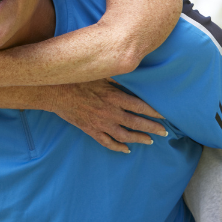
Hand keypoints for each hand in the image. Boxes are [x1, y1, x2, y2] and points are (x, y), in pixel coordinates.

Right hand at [50, 80, 167, 152]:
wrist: (56, 92)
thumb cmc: (78, 79)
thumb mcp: (100, 74)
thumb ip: (117, 77)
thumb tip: (132, 71)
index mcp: (115, 97)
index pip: (141, 106)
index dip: (154, 112)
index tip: (165, 115)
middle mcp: (111, 113)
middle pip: (137, 123)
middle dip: (153, 128)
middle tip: (165, 132)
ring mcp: (101, 124)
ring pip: (125, 136)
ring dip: (139, 139)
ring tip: (150, 141)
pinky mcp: (91, 130)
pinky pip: (107, 142)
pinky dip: (118, 147)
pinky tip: (126, 150)